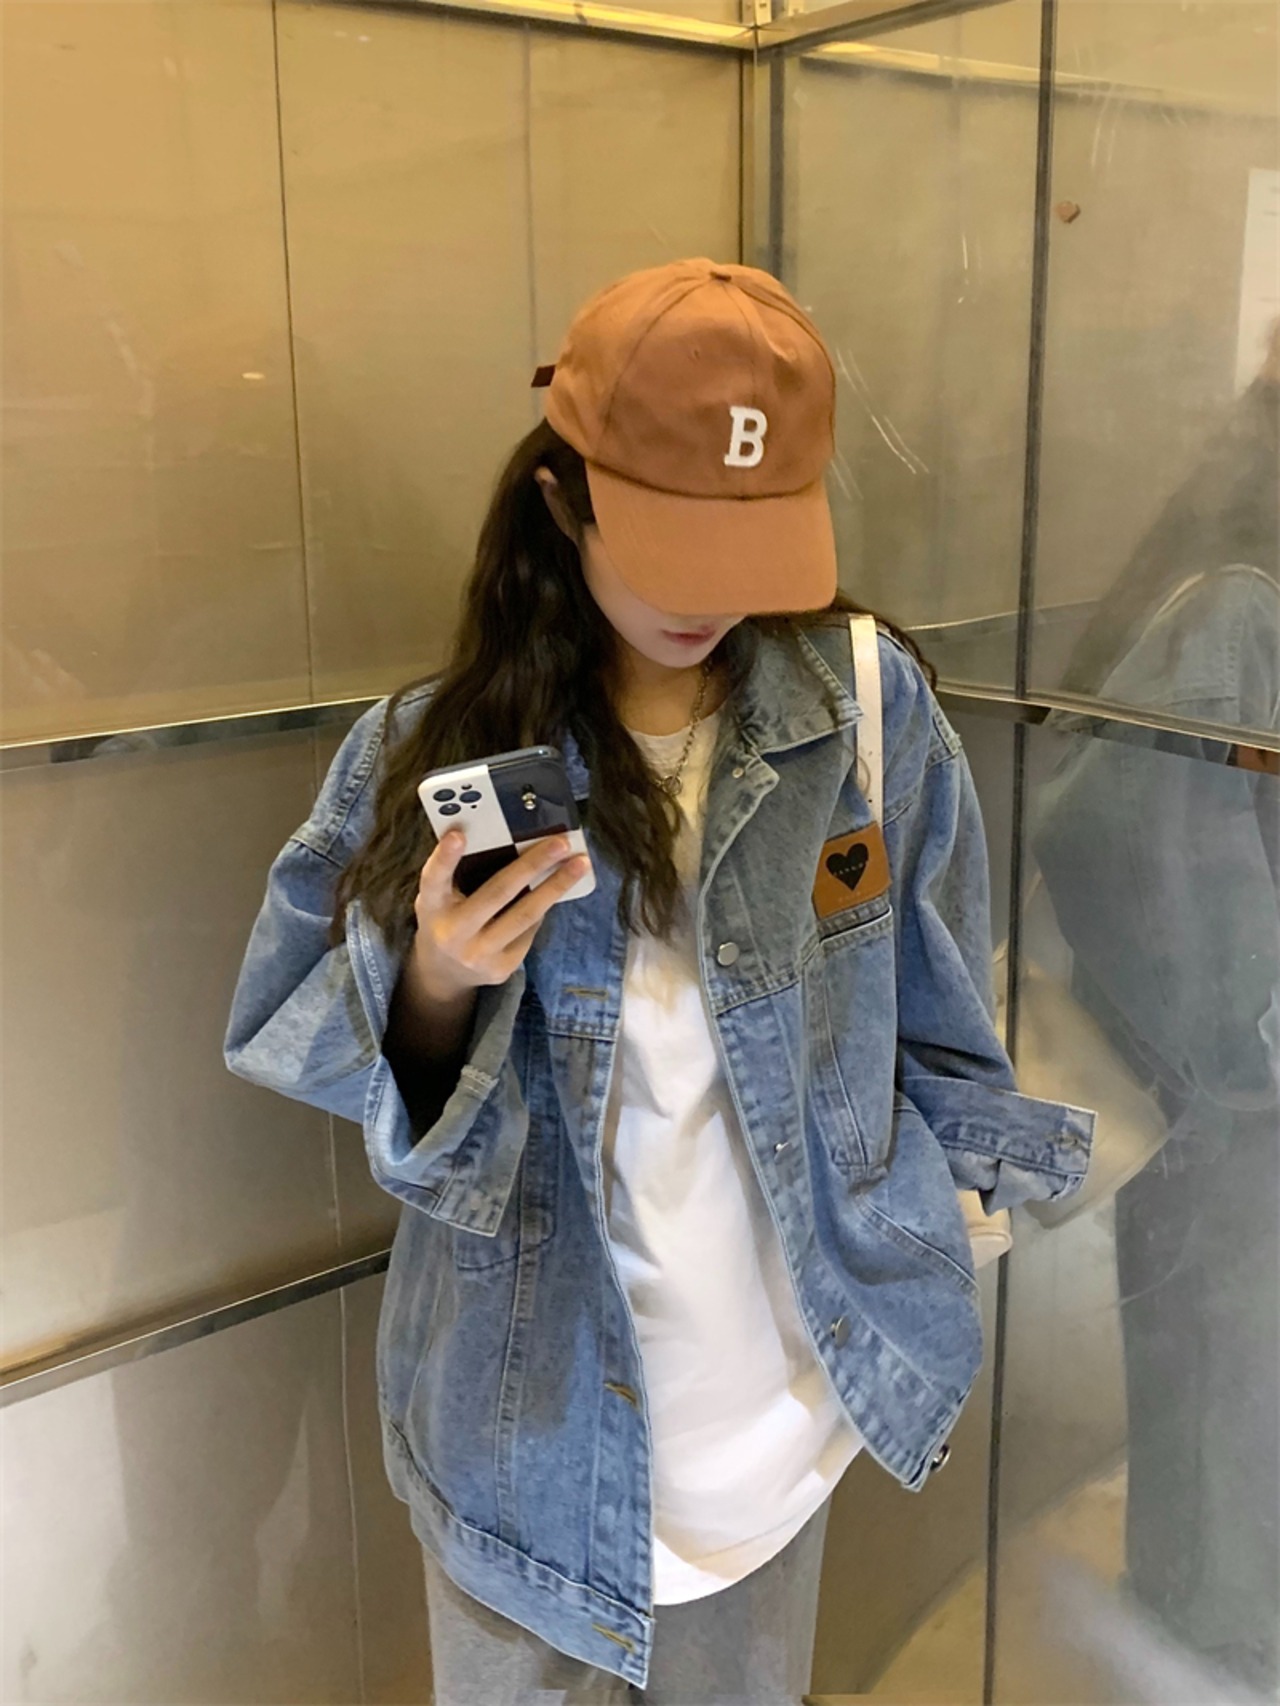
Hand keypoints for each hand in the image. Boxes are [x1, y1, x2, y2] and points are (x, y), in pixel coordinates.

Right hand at [409, 831, 588, 1002]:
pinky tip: (558, 888)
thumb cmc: (447, 917)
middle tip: (561, 843)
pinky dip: (544, 906)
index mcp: (432, 906)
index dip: (445, 857)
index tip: (459, 834)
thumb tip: (507, 839)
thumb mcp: (440, 896)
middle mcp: (452, 933)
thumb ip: (459, 872)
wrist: (444, 972)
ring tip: (580, 864)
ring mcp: (478, 954)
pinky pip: (530, 930)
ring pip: (525, 915)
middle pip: (497, 893)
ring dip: (556, 886)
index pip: (434, 879)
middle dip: (533, 865)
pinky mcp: (501, 968)